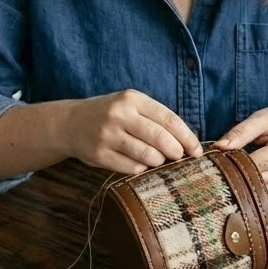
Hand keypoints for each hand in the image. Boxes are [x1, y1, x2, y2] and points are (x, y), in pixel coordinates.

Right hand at [61, 90, 202, 173]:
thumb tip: (188, 144)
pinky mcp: (99, 154)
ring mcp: (107, 135)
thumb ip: (157, 119)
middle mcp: (119, 115)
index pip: (169, 119)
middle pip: (161, 139)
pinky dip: (141, 168)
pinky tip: (139, 163)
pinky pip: (132, 168)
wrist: (70, 123)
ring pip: (148, 156)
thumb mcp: (132, 106)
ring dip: (159, 161)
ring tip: (157, 159)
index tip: (197, 151)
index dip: (187, 138)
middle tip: (178, 157)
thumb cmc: (111, 116)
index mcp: (132, 99)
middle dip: (176, 152)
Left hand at [214, 101, 267, 193]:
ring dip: (242, 178)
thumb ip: (241, 132)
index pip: (251, 164)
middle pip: (253, 179)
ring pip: (256, 188)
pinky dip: (252, 180)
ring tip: (234, 163)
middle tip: (219, 161)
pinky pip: (263, 188)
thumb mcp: (263, 118)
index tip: (214, 157)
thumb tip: (219, 147)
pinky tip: (247, 170)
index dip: (230, 161)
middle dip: (234, 170)